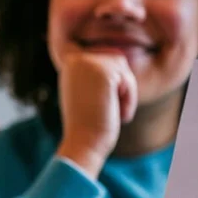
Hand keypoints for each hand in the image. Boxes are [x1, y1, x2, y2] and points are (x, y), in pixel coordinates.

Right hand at [54, 52, 136, 177]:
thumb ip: (98, 73)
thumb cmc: (88, 126)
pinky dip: (129, 98)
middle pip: (114, 58)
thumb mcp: (89, 92)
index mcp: (69, 64)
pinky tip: (118, 114)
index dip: (109, 68)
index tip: (103, 91)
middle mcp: (75, 59)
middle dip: (119, 83)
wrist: (83, 144)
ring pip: (123, 66)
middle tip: (108, 108)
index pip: (100, 53)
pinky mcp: (102, 72)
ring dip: (125, 91)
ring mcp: (87, 63)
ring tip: (112, 111)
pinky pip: (128, 79)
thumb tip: (119, 56)